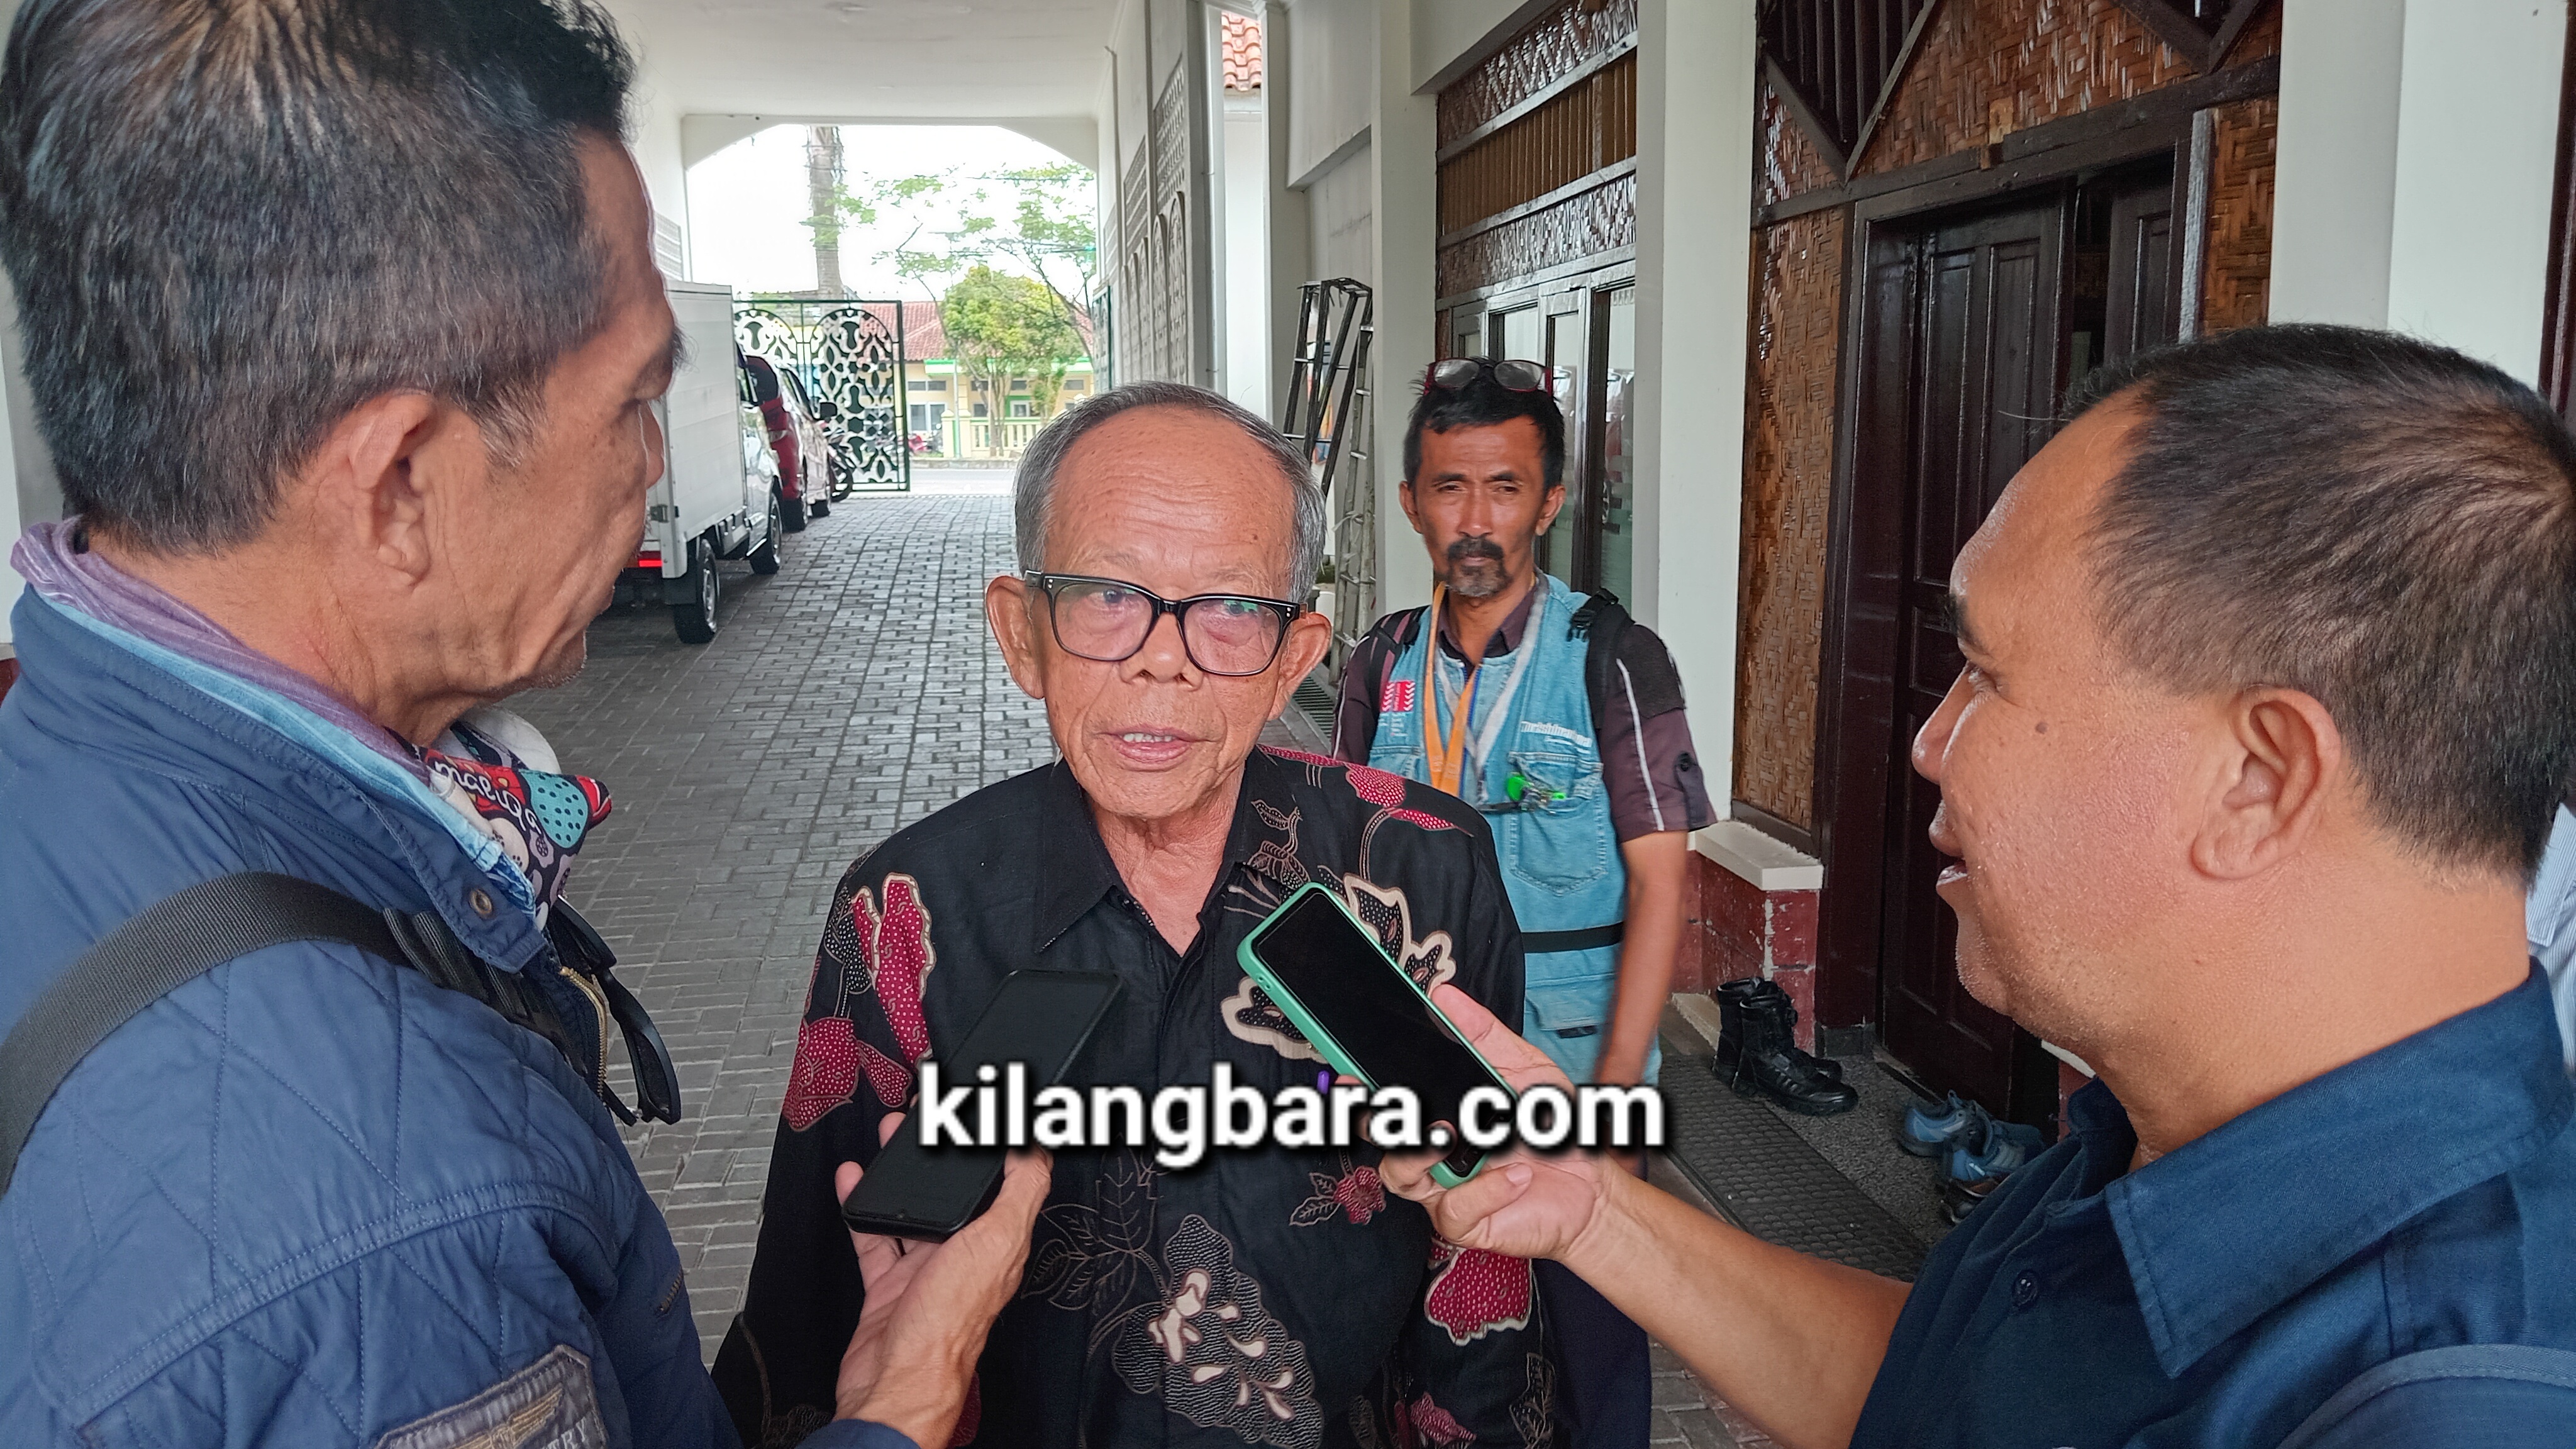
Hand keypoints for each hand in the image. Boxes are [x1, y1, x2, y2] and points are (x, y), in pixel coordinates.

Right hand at [833, 1113, 1051, 1446]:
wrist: (896, 1377)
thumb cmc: (947, 1322)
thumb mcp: (997, 1241)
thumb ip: (1020, 1192)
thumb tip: (1038, 1149)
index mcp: (998, 1242)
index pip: (1007, 1182)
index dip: (999, 1147)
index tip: (989, 1115)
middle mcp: (964, 1254)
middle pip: (954, 1193)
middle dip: (941, 1156)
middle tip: (925, 1119)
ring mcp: (925, 1269)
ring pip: (913, 1209)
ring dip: (901, 1175)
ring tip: (890, 1138)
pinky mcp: (890, 1283)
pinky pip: (876, 1235)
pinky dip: (862, 1207)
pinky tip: (854, 1182)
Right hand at [1379, 984, 1620, 1262]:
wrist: (1593, 1187)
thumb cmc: (1551, 1130)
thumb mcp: (1524, 1069)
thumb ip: (1483, 1034)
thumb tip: (1443, 996)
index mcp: (1439, 1111)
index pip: (1389, 1098)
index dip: (1362, 1086)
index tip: (1348, 1069)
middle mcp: (1432, 1151)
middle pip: (1381, 1137)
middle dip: (1377, 1119)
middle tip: (1394, 1104)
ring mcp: (1442, 1189)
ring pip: (1400, 1174)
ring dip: (1419, 1152)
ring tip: (1450, 1134)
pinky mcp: (1464, 1222)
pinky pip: (1455, 1207)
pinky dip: (1486, 1188)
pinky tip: (1516, 1174)